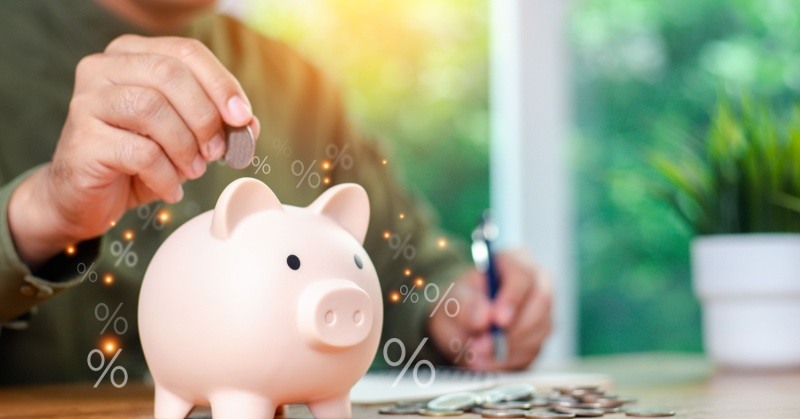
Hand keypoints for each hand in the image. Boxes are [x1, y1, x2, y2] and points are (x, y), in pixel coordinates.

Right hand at [8, 35, 259, 266]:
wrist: (86, 198)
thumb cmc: (138, 160)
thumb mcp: (185, 136)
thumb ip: (216, 122)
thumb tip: (248, 123)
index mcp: (132, 54)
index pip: (186, 52)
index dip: (221, 84)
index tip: (243, 118)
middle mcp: (104, 68)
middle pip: (170, 74)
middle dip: (205, 116)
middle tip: (218, 151)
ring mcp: (86, 101)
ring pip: (152, 108)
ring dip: (185, 146)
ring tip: (193, 170)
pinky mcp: (82, 139)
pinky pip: (139, 152)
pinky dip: (166, 175)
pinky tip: (171, 188)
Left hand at [428, 250, 551, 369]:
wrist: (460, 323)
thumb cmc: (460, 302)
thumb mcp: (453, 299)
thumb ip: (465, 305)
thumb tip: (483, 318)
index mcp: (515, 262)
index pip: (522, 276)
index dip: (512, 299)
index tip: (498, 321)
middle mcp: (536, 285)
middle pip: (540, 305)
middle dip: (510, 331)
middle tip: (479, 346)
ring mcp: (543, 312)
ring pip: (537, 332)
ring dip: (505, 350)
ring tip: (474, 356)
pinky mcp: (540, 338)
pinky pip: (532, 353)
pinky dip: (507, 361)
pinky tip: (484, 361)